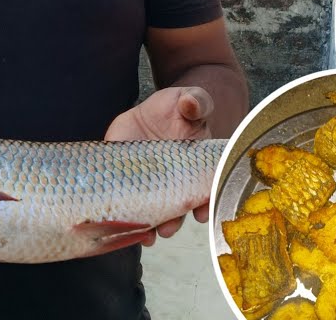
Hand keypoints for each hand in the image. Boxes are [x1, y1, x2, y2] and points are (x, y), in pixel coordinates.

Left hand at [104, 87, 215, 243]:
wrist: (153, 112)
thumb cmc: (177, 107)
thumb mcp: (187, 99)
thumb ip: (195, 101)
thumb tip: (193, 103)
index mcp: (195, 164)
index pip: (205, 187)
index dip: (206, 201)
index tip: (202, 211)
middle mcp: (177, 181)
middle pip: (180, 207)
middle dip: (176, 220)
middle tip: (169, 227)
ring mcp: (153, 184)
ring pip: (157, 212)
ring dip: (154, 226)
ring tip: (150, 235)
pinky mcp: (129, 181)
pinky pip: (131, 202)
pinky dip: (131, 218)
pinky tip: (129, 229)